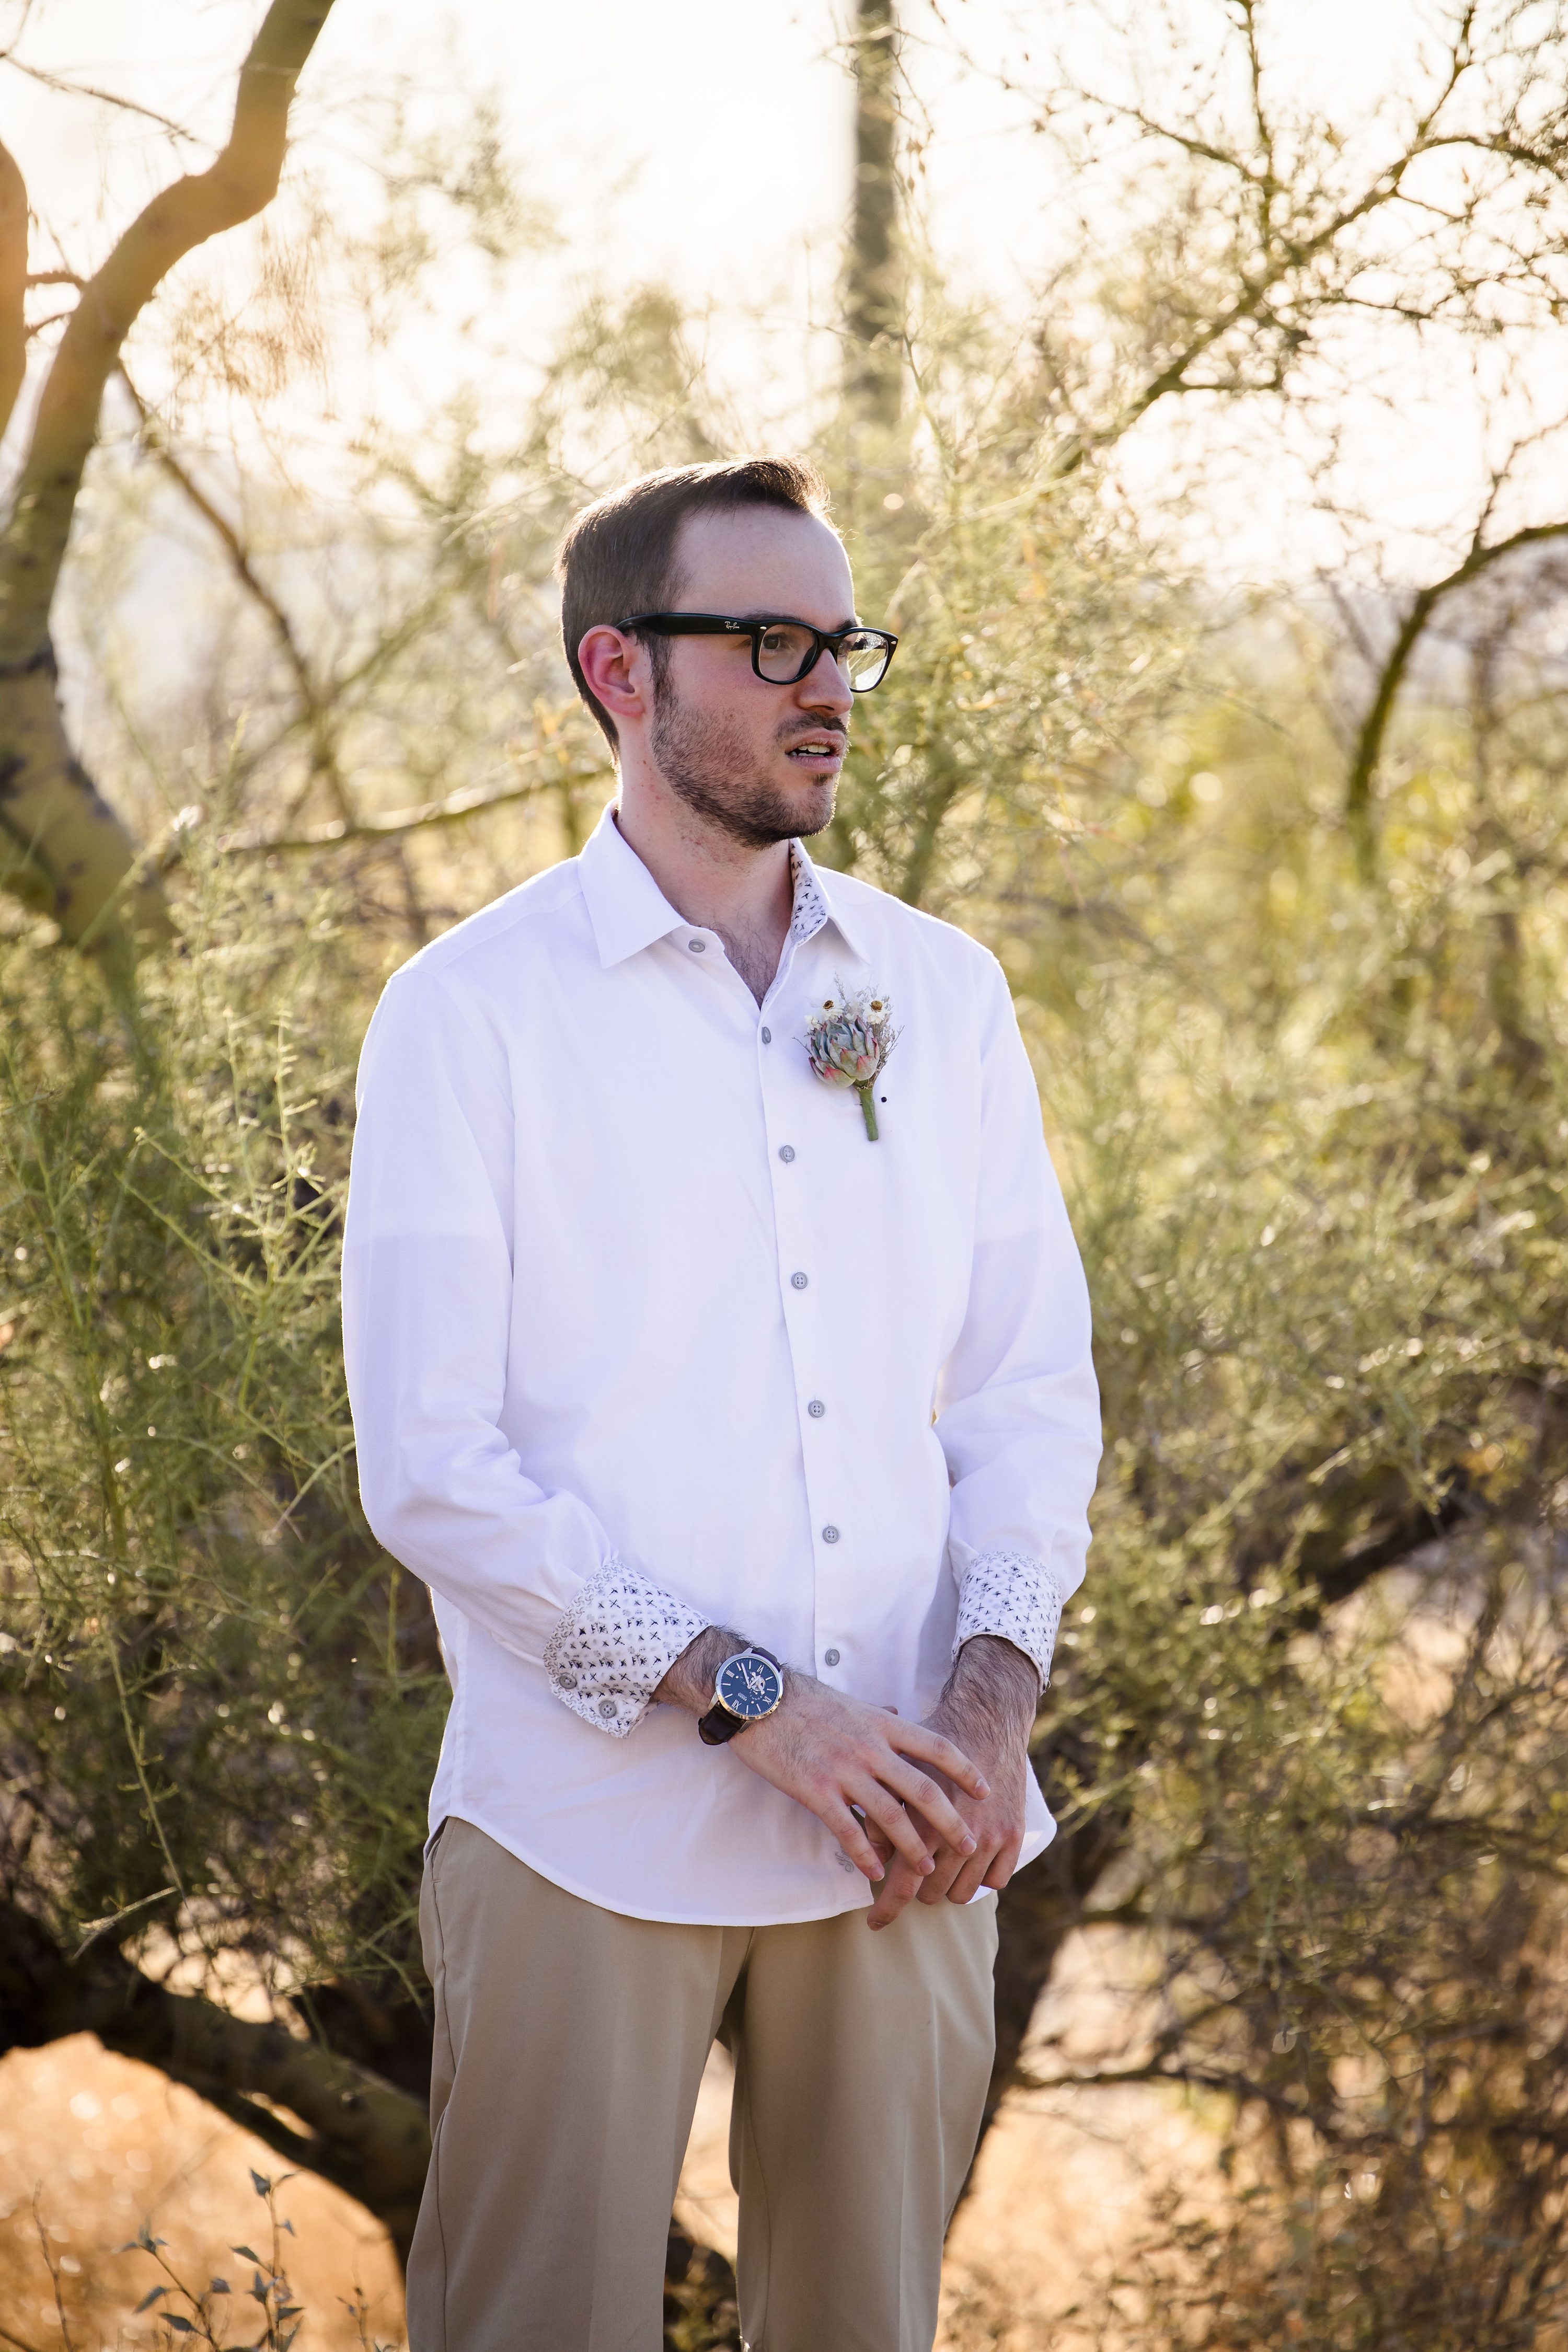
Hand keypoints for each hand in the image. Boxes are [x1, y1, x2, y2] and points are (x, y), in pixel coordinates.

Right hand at [656, 1629, 989, 1888]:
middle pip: (923, 1790)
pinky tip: (875, 1874)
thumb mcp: (851, 1701)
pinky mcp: (815, 1790)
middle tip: (968, 1843)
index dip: (965, 1771)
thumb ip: (878, 1714)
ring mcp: (843, 1770)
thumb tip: (897, 1714)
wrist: (757, 1699)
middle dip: (950, 1821)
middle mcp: (870, 1748)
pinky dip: (866, 1855)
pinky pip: (848, 1830)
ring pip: (891, 1817)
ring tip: (927, 1867)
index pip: (937, 1747)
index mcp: (882, 1724)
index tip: (984, 1789)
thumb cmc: (803, 1699)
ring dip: (913, 1847)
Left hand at [865, 1636, 1038, 1930]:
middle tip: (914, 1870)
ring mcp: (990, 1837)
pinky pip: (996, 1881)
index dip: (887, 1909)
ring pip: (963, 1893)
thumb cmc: (933, 1743)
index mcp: (924, 1820)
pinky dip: (982, 1876)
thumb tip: (875, 1856)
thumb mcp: (898, 1774)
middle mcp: (958, 1834)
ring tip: (940, 1865)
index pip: (903, 1883)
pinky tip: (970, 1859)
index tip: (874, 1923)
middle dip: (918, 1886)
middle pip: (932, 1892)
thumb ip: (881, 1814)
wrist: (986, 1719)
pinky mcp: (1014, 1835)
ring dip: (949, 1884)